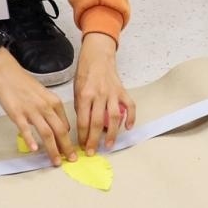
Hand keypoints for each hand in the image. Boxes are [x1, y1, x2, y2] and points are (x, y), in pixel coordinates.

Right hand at [0, 50, 73, 164]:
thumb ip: (51, 110)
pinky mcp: (17, 113)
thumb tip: (58, 127)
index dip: (70, 139)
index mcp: (54, 102)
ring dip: (53, 149)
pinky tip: (34, 149)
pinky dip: (30, 140)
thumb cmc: (24, 83)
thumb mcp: (43, 95)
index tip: (71, 150)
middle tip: (71, 160)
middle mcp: (45, 107)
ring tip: (56, 161)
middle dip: (67, 148)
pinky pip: (25, 129)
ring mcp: (31, 111)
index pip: (65, 124)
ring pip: (46, 133)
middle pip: (60, 131)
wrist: (6, 72)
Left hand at [73, 33, 135, 155]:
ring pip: (114, 118)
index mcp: (85, 95)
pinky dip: (131, 118)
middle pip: (97, 122)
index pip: (83, 120)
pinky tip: (128, 128)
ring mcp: (113, 93)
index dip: (82, 135)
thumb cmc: (85, 73)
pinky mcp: (123, 91)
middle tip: (92, 151)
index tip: (81, 145)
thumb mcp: (77, 89)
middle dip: (94, 139)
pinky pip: (130, 107)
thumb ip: (81, 107)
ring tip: (109, 145)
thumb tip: (84, 126)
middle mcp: (99, 95)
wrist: (98, 56)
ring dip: (112, 133)